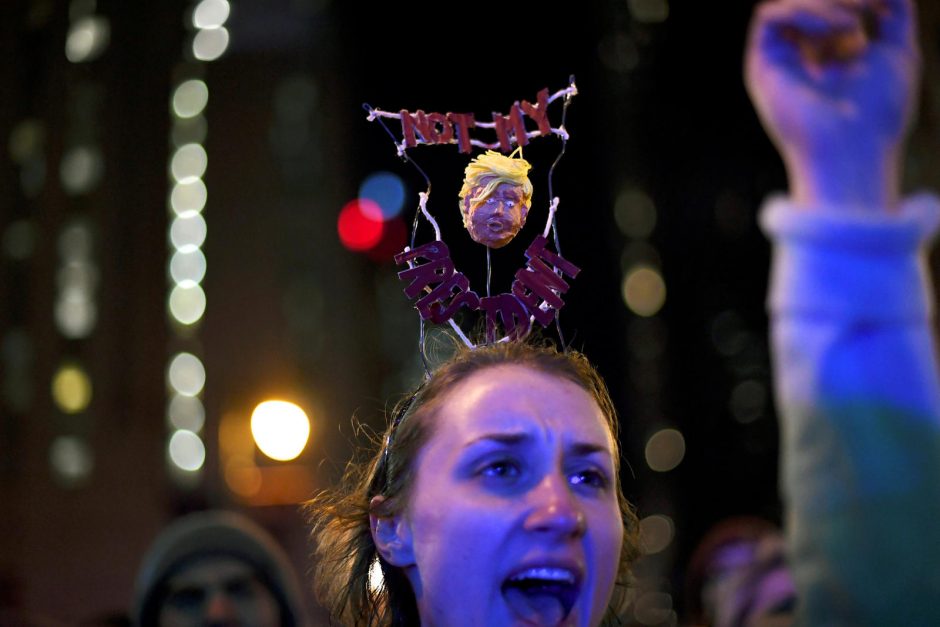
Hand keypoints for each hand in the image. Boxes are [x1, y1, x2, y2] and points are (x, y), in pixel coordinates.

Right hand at [744, 0, 920, 208]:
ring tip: (854, 23)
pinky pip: (769, 15)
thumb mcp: (899, 52)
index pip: (839, 10)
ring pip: (792, 6)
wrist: (852, 148)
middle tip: (867, 5)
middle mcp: (803, 60)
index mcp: (834, 61)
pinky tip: (834, 29)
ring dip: (826, 3)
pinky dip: (803, 10)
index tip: (885, 7)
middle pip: (812, 6)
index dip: (862, 3)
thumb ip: (895, 14)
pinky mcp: (762, 66)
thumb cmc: (878, 113)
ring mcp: (781, 62)